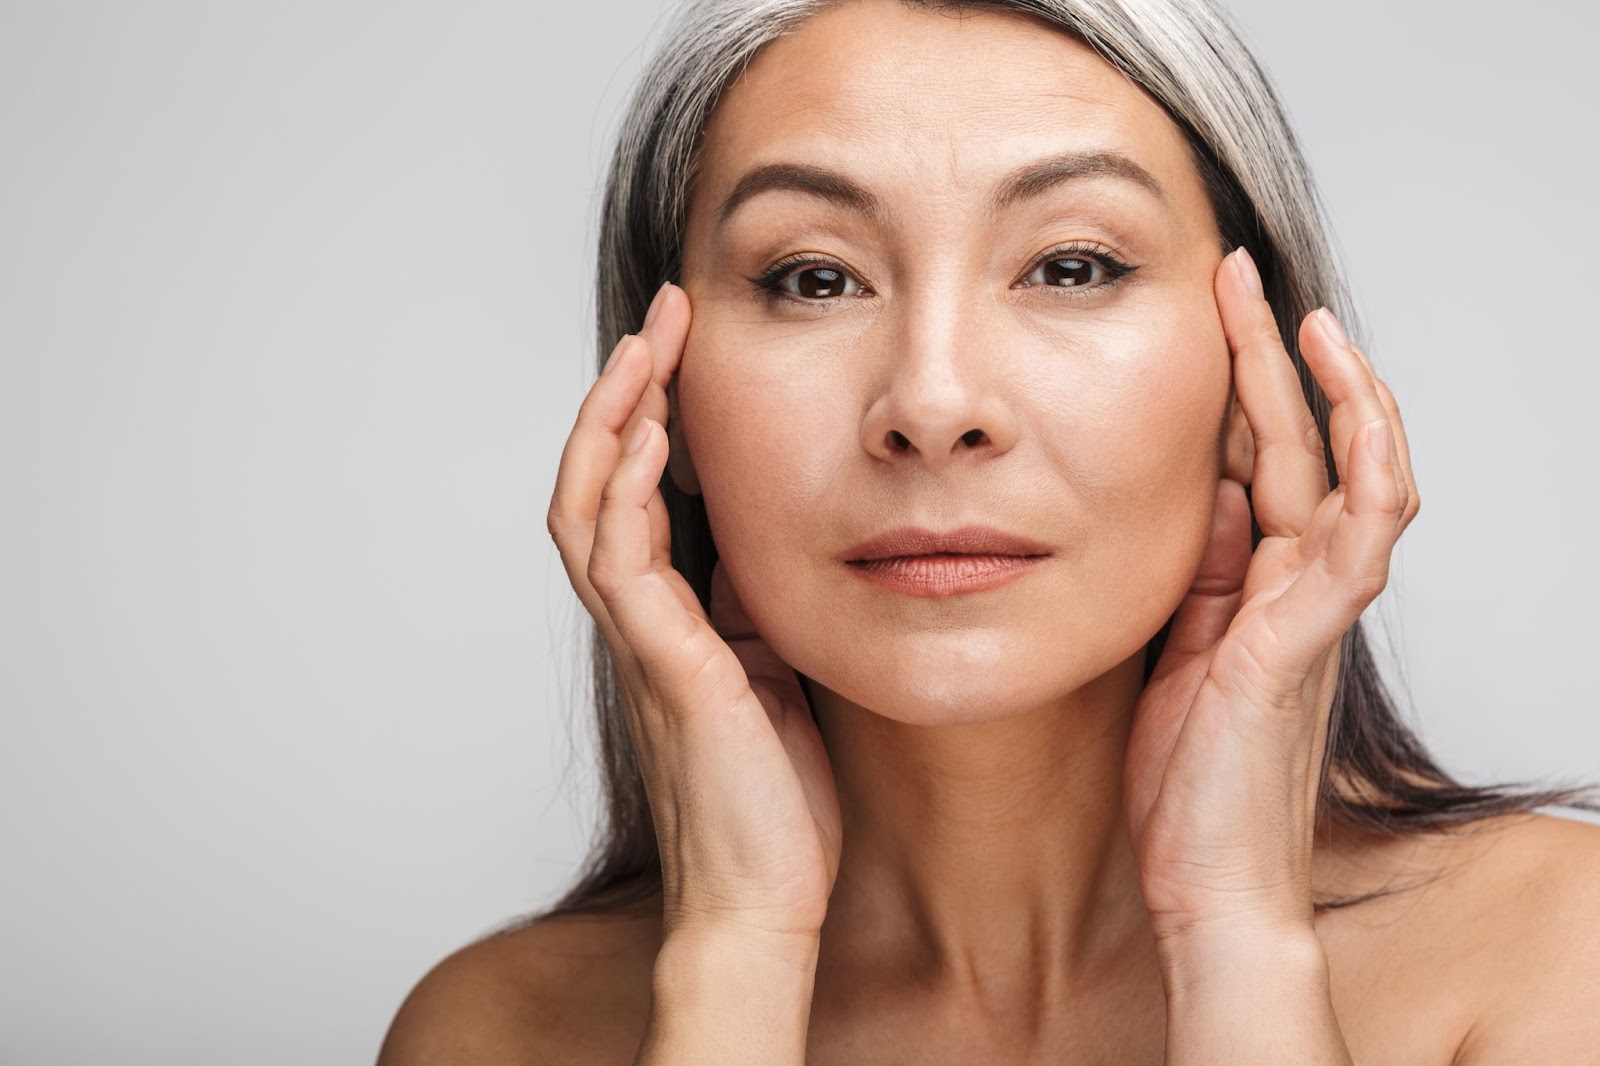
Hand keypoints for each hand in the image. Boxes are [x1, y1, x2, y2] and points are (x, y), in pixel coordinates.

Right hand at [546, 283, 841, 946]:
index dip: (651, 416)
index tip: (686, 346)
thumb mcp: (775, 676)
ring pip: (591, 510)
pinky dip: (632, 497)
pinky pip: (624, 567)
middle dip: (626, 391)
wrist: (762, 899)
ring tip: (646, 348)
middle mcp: (641, 622)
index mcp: (670, 619)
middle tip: (663, 314)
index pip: (637, 495)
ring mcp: (645, 643)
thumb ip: (758, 613)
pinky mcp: (669, 669)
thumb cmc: (772, 800)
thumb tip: (772, 555)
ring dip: (616, 422)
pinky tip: (657, 442)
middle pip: (598, 482)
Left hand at [1122, 248, 1419, 946]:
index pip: (1260, 459)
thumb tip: (1202, 496)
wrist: (1208, 881)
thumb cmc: (1186, 781)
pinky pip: (1359, 540)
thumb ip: (1197, 576)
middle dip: (1273, 355)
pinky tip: (1353, 412)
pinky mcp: (1305, 639)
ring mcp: (1311, 610)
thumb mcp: (1174, 652)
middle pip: (1302, 445)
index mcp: (1256, 585)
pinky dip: (1365, 472)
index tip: (1206, 312)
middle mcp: (1295, 585)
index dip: (1239, 382)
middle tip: (1235, 274)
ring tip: (1299, 315)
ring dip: (1333, 390)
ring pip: (1350, 476)